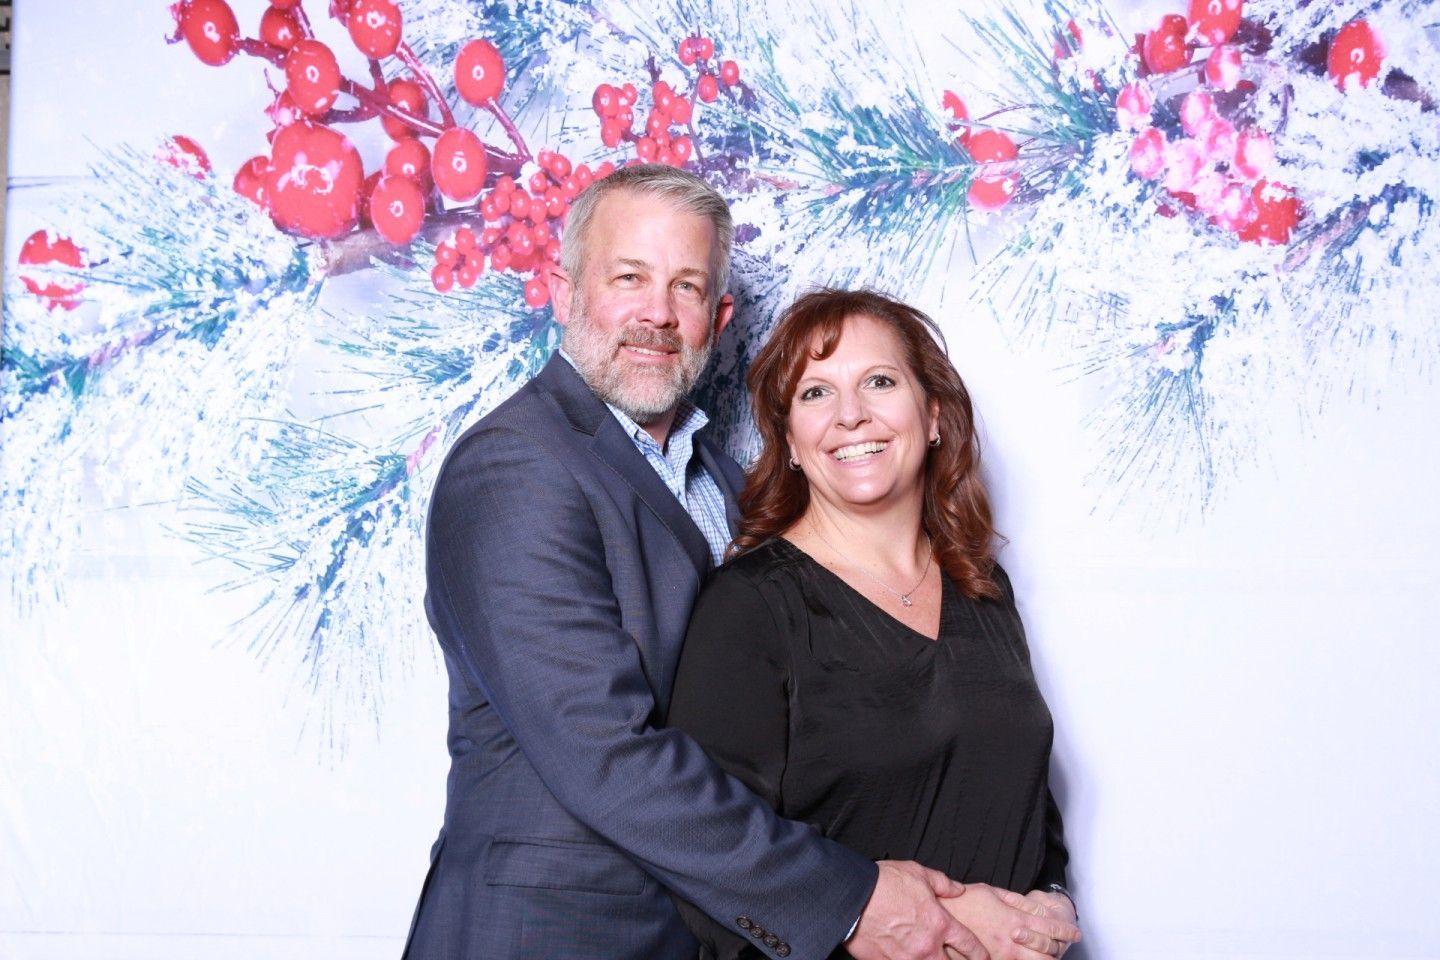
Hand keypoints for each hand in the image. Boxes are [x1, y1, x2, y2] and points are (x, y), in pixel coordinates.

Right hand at [847, 860, 987, 959]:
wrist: (852, 897)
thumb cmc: (883, 883)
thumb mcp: (918, 873)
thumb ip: (943, 883)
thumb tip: (958, 889)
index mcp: (939, 923)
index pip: (970, 944)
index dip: (980, 953)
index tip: (982, 956)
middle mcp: (927, 946)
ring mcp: (907, 959)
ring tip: (931, 958)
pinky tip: (906, 958)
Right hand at [939, 884, 1079, 959]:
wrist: (941, 918)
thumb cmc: (963, 903)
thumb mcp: (993, 892)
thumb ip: (1017, 901)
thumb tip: (1036, 906)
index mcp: (1015, 920)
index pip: (1051, 927)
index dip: (1067, 931)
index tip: (1075, 932)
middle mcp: (1013, 941)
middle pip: (1049, 951)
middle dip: (1060, 947)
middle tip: (1063, 944)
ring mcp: (1003, 956)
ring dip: (1046, 958)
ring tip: (1048, 953)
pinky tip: (1026, 958)